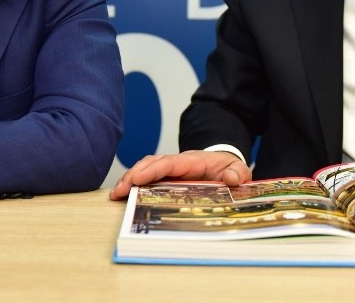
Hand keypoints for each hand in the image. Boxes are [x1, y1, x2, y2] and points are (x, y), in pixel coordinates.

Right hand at [108, 150, 251, 199]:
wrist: (224, 164)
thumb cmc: (228, 168)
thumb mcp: (238, 169)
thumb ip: (237, 173)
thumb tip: (231, 179)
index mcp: (192, 161)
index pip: (169, 163)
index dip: (152, 170)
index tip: (137, 178)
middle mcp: (177, 163)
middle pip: (151, 164)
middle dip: (133, 175)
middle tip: (119, 190)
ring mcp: (170, 170)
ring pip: (145, 169)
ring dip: (130, 180)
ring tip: (116, 194)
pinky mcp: (165, 178)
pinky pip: (147, 178)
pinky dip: (134, 184)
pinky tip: (122, 194)